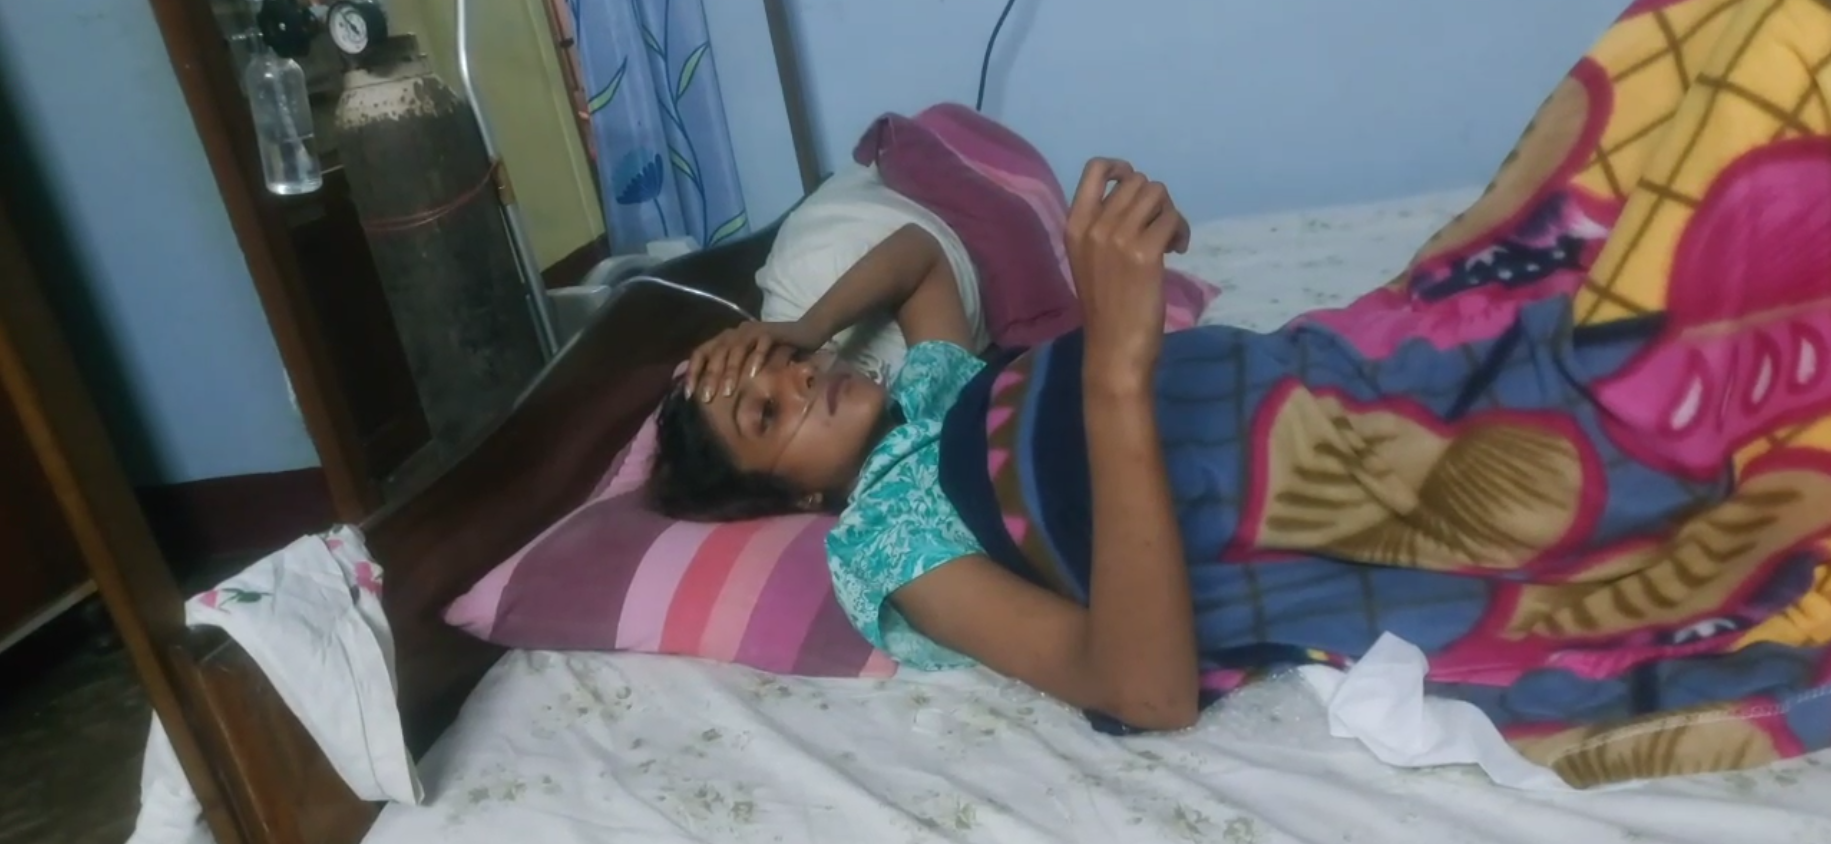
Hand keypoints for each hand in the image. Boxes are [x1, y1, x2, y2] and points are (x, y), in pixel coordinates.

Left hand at [684, 320, 826, 401]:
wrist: (805, 335)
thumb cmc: (774, 355)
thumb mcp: (747, 365)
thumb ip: (727, 372)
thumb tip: (702, 391)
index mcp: (724, 339)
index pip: (700, 353)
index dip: (693, 373)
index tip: (689, 395)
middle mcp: (735, 332)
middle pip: (716, 354)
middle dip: (710, 377)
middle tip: (707, 399)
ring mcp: (752, 330)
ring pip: (736, 350)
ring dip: (731, 372)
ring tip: (728, 392)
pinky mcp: (770, 331)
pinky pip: (761, 345)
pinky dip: (756, 359)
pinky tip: (754, 375)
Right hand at [1065, 158, 1188, 389]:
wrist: (1114, 347)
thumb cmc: (1104, 308)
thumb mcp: (1089, 259)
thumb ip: (1103, 227)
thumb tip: (1136, 198)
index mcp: (1074, 225)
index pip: (1095, 169)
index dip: (1121, 168)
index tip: (1134, 188)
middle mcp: (1094, 226)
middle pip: (1137, 181)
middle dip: (1155, 200)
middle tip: (1160, 227)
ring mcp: (1118, 237)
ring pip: (1157, 193)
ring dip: (1170, 212)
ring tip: (1170, 239)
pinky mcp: (1145, 253)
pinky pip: (1171, 218)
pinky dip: (1181, 230)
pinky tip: (1178, 250)